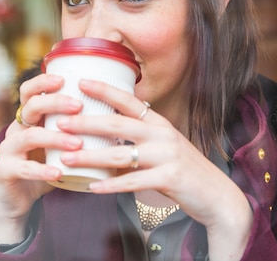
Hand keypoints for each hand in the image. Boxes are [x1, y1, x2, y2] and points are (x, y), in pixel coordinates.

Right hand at [0, 73, 84, 242]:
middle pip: (30, 107)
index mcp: (28, 120)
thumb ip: (76, 132)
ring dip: (55, 138)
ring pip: (29, 136)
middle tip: (78, 106)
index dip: (43, 82)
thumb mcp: (58, 148)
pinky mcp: (4, 171)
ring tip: (77, 144)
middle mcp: (15, 130)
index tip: (65, 79)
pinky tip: (58, 172)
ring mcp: (7, 150)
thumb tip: (116, 118)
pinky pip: (23, 168)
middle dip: (55, 103)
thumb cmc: (45, 169)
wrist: (18, 201)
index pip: (30, 92)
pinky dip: (42, 170)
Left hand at [55, 78, 252, 259]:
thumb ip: (139, 136)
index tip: (80, 82)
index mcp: (159, 123)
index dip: (105, 90)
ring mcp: (166, 156)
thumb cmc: (182, 168)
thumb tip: (105, 129)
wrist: (216, 195)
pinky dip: (111, 185)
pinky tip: (92, 187)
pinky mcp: (169, 179)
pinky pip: (133, 182)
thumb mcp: (163, 144)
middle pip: (118, 125)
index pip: (129, 100)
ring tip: (66, 158)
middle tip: (60, 122)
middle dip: (86, 122)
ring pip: (120, 154)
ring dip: (90, 156)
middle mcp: (162, 134)